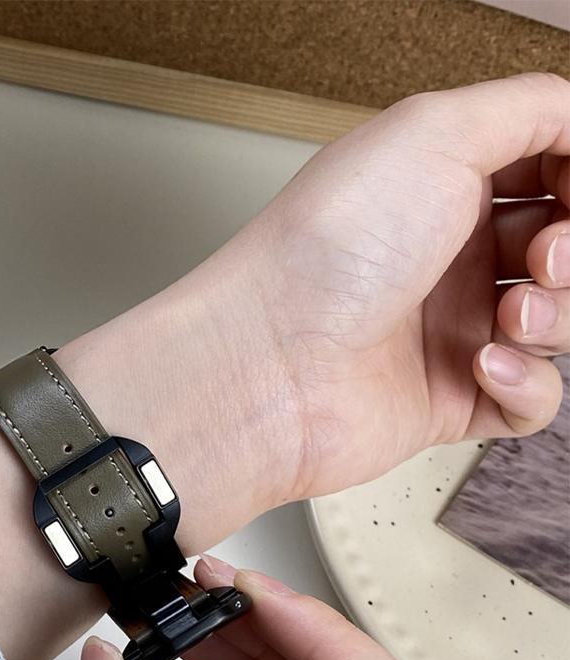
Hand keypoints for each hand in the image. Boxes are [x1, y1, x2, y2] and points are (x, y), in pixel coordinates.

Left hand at [60, 73, 569, 552]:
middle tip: (541, 255)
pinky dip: (526, 385)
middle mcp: (443, 259)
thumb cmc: (326, 251)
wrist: (269, 363)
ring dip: (556, 315)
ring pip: (555, 323)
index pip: (542, 171)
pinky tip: (485, 365)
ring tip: (509, 314)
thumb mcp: (432, 133)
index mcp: (437, 189)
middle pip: (558, 248)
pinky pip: (528, 400)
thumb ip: (527, 108)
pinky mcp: (446, 401)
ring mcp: (445, 332)